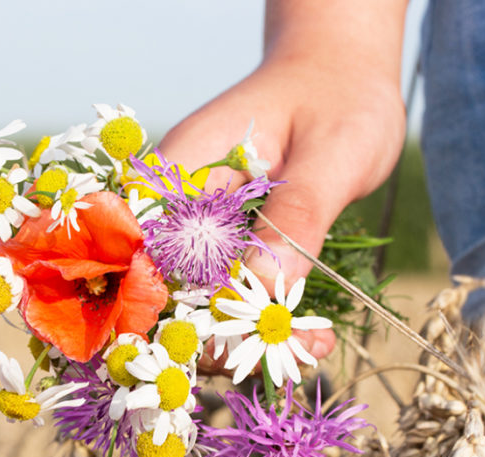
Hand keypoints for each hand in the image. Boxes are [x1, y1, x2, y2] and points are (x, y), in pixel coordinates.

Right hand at [159, 3, 407, 367]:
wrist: (339, 77)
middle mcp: (172, 206)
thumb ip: (297, 216)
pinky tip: (310, 334)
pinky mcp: (217, 247)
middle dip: (219, 337)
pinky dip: (261, 321)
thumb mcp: (332, 154)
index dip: (173, 312)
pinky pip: (224, 296)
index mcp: (179, 172)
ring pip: (195, 305)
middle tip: (293, 352)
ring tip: (312, 346)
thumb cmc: (337, 99)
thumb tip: (267, 288)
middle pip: (163, 293)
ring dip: (246, 337)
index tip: (234, 344)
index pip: (145, 256)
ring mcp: (192, 230)